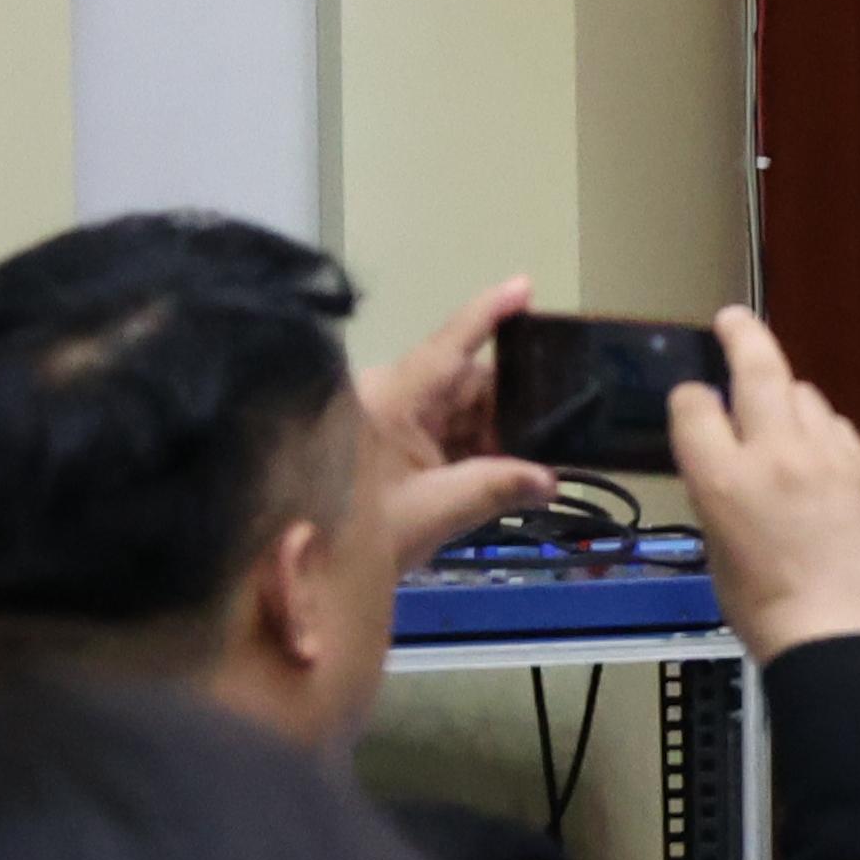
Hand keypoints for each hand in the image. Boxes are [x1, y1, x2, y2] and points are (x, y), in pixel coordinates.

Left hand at [361, 276, 554, 573]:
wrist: (299, 574)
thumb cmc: (355, 534)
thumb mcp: (433, 512)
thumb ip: (496, 489)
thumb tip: (548, 481)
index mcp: (392, 399)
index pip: (450, 345)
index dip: (490, 313)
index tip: (525, 285)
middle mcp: (387, 399)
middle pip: (461, 382)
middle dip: (510, 398)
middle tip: (560, 409)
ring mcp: (384, 423)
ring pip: (454, 410)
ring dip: (493, 429)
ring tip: (540, 444)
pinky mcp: (384, 449)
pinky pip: (438, 433)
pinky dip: (471, 447)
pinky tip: (504, 464)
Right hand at [670, 306, 859, 660]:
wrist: (838, 633)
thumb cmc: (763, 608)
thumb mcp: (716, 550)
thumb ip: (719, 491)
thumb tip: (727, 460)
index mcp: (725, 480)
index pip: (695, 407)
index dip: (690, 399)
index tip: (692, 398)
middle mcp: (776, 454)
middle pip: (758, 369)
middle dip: (742, 335)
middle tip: (732, 319)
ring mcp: (827, 455)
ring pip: (804, 395)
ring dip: (786, 396)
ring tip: (777, 409)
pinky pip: (836, 427)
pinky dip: (819, 429)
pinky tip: (814, 450)